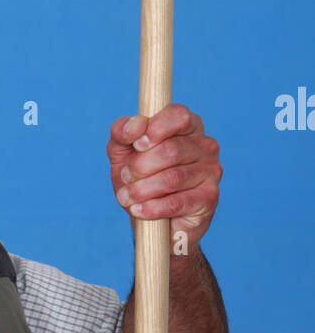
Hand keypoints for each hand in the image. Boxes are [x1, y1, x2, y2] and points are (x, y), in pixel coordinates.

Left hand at [107, 102, 221, 248]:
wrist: (151, 217)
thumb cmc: (138, 177)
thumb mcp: (121, 151)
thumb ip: (121, 131)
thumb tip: (136, 126)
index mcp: (188, 126)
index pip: (179, 115)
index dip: (155, 129)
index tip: (136, 145)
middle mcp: (205, 145)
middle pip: (172, 150)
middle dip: (139, 166)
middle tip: (125, 177)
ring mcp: (211, 171)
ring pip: (172, 178)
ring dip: (141, 189)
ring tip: (126, 197)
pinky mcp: (209, 199)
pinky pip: (177, 202)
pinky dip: (152, 208)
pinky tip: (138, 210)